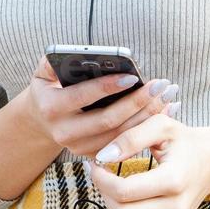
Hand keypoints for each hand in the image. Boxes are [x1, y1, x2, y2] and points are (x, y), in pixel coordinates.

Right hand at [21, 57, 177, 158]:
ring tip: (168, 95)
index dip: (108, 87)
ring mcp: (79, 148)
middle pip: (107, 120)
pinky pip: (125, 144)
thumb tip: (82, 53)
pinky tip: (165, 111)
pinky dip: (146, 128)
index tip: (133, 76)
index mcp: (52, 108)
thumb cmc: (48, 89)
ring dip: (147, 116)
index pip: (82, 96)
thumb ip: (56, 60)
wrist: (41, 121)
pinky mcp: (93, 155)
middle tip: (160, 85)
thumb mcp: (44, 72)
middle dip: (137, 102)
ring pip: (120, 135)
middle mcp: (64, 132)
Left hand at [87, 118, 209, 208]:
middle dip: (104, 192)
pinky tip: (125, 201)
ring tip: (113, 187)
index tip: (95, 163)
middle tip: (102, 173)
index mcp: (173, 181)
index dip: (100, 179)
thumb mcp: (160, 126)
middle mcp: (176, 208)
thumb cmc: (184, 140)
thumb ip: (130, 138)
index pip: (123, 191)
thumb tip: (102, 157)